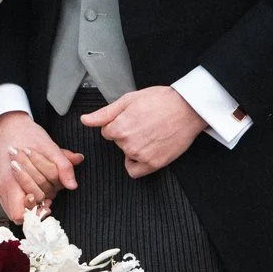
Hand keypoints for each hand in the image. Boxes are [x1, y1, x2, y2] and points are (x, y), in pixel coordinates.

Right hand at [0, 112, 81, 223]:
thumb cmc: (26, 134)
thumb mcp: (49, 146)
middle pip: (23, 209)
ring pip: (15, 210)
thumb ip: (62, 166)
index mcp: (10, 178)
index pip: (21, 213)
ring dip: (30, 202)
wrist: (7, 124)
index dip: (36, 209)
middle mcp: (0, 186)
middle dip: (40, 200)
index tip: (48, 200)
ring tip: (40, 189)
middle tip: (49, 190)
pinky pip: (10, 202)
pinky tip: (32, 188)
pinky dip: (23, 198)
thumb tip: (73, 185)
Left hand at [80, 86, 204, 178]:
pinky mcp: (154, 164)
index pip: (107, 132)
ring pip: (127, 155)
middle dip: (127, 134)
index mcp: (119, 127)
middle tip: (144, 124)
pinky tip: (148, 150)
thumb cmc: (160, 100)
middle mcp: (128, 144)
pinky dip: (138, 163)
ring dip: (134, 147)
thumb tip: (84, 120)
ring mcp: (141, 155)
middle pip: (118, 143)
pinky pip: (135, 171)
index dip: (119, 124)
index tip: (133, 118)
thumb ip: (104, 113)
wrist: (188, 109)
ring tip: (151, 133)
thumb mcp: (129, 100)